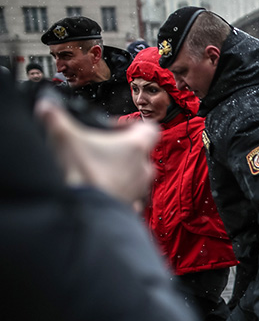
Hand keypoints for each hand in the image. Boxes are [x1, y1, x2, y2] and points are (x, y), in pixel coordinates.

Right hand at [36, 97, 157, 205]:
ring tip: (99, 171)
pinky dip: (119, 192)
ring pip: (136, 175)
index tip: (114, 127)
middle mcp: (143, 168)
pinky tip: (102, 190)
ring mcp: (139, 189)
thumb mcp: (64, 138)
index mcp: (136, 147)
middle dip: (123, 150)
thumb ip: (55, 118)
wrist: (85, 212)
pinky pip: (131, 197)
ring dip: (122, 172)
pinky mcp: (132, 206)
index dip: (132, 125)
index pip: (149, 128)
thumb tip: (47, 108)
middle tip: (102, 149)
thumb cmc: (84, 176)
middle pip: (141, 152)